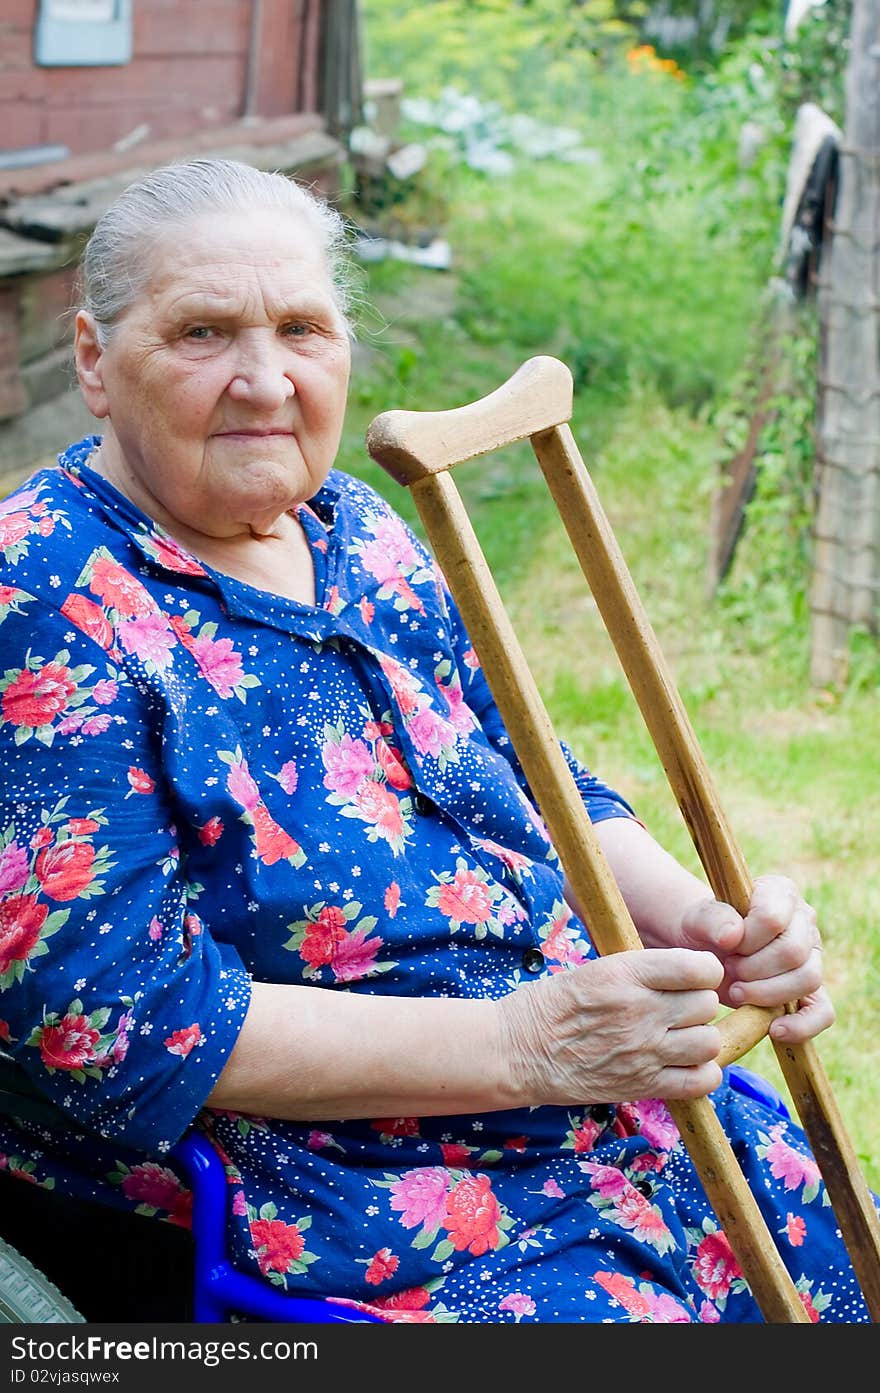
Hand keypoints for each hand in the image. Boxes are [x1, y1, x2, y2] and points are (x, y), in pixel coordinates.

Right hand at [498, 947, 724, 1105]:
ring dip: (701, 1039)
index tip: (693, 976)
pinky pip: (700, 1082)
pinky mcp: (643, 1085)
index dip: (704, 971)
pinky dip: (701, 1074)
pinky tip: (684, 1065)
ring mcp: (644, 1051)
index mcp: (627, 974)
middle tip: (679, 1009)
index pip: (700, 969)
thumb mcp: (596, 969)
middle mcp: (640, 1011)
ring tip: (682, 1038)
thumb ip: (643, 971)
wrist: (518, 1050)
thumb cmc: (553, 1004)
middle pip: (707, 1005)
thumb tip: (686, 974)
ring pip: (710, 1043)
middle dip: (698, 1005)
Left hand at [676, 874, 833, 1044]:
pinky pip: (823, 1011)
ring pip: (808, 979)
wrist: (705, 952)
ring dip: (767, 993)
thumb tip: (733, 934)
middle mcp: (804, 921)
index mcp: (780, 892)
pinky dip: (802, 1025)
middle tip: (728, 970)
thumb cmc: (703, 930)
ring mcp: (812, 955)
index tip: (726, 946)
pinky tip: (774, 1029)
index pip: (773, 918)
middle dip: (753, 969)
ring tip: (737, 991)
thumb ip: (709, 919)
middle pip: (793, 952)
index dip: (747, 939)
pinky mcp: (812, 989)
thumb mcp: (696, 919)